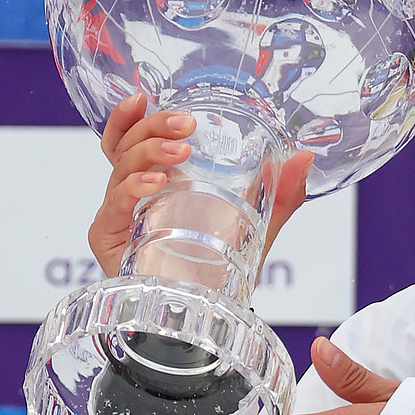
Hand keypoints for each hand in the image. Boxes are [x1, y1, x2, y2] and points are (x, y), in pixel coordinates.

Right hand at [89, 93, 313, 276]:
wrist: (209, 317)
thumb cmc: (220, 270)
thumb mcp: (254, 227)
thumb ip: (280, 196)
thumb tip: (305, 158)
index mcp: (155, 181)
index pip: (130, 139)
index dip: (129, 116)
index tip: (145, 96)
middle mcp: (131, 193)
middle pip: (126, 145)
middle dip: (152, 127)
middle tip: (186, 125)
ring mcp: (118, 214)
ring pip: (120, 167)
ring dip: (148, 152)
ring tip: (179, 152)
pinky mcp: (110, 239)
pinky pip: (115, 204)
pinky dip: (132, 187)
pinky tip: (154, 182)